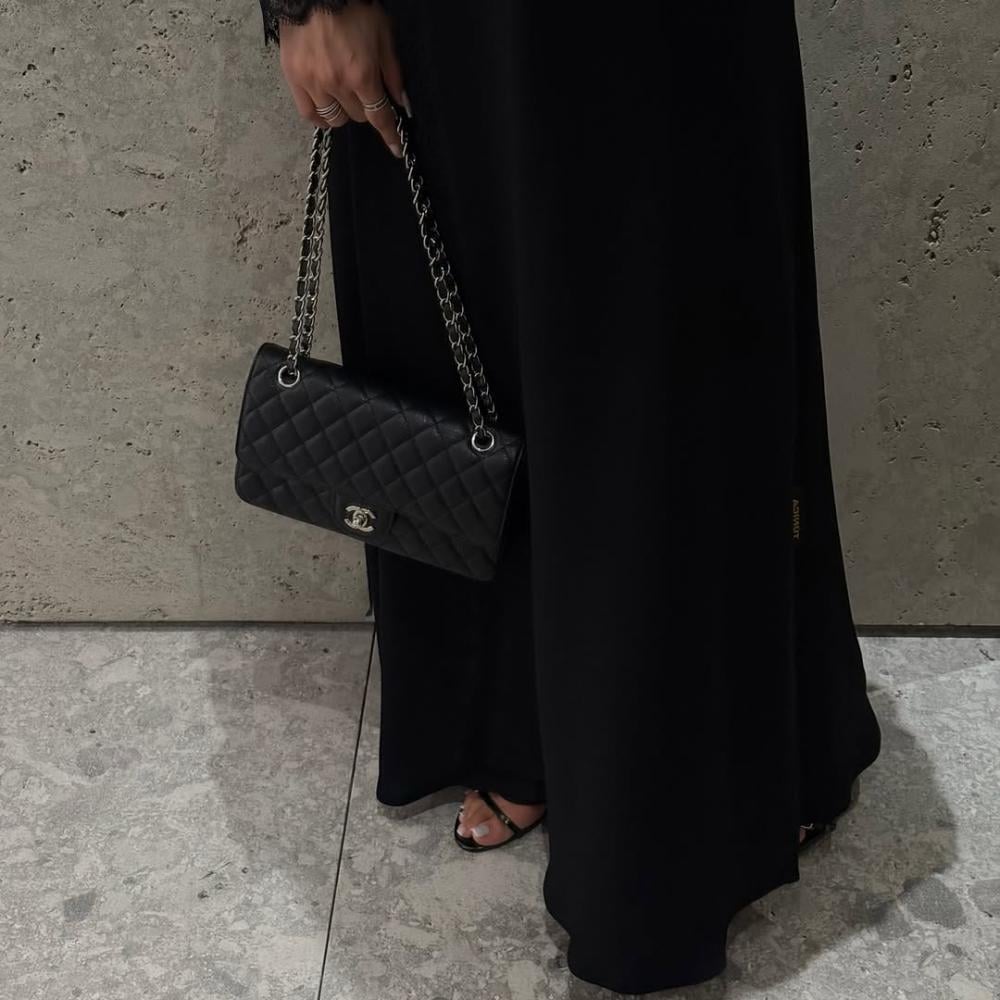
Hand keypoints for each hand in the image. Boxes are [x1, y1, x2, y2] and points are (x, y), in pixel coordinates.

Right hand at [276, 1, 409, 156]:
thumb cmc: (353, 6)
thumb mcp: (383, 35)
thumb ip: (393, 73)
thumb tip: (401, 102)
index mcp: (362, 75)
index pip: (379, 117)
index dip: (390, 135)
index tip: (396, 148)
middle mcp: (337, 84)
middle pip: (357, 117)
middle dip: (365, 108)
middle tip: (363, 91)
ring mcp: (313, 83)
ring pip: (334, 119)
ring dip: (343, 112)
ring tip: (343, 96)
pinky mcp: (294, 78)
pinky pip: (308, 113)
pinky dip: (320, 116)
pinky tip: (325, 108)